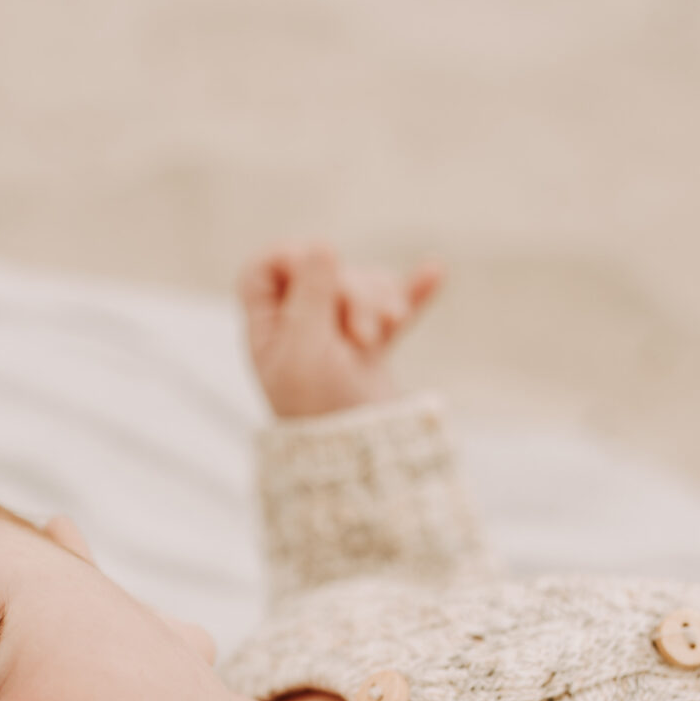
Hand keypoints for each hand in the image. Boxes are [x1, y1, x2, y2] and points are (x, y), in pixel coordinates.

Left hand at [241, 241, 443, 420]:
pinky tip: (435, 272)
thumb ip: (311, 294)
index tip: (311, 268)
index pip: (265, 269)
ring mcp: (337, 334)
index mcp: (269, 329)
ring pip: (362, 285)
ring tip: (384, 332)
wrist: (362, 456)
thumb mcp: (305, 349)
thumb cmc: (322, 409)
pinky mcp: (373, 344)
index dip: (289, 258)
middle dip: (352, 292)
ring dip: (380, 301)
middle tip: (361, 333)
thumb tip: (321, 244)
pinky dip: (412, 293)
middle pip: (325, 272)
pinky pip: (393, 306)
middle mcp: (298, 327)